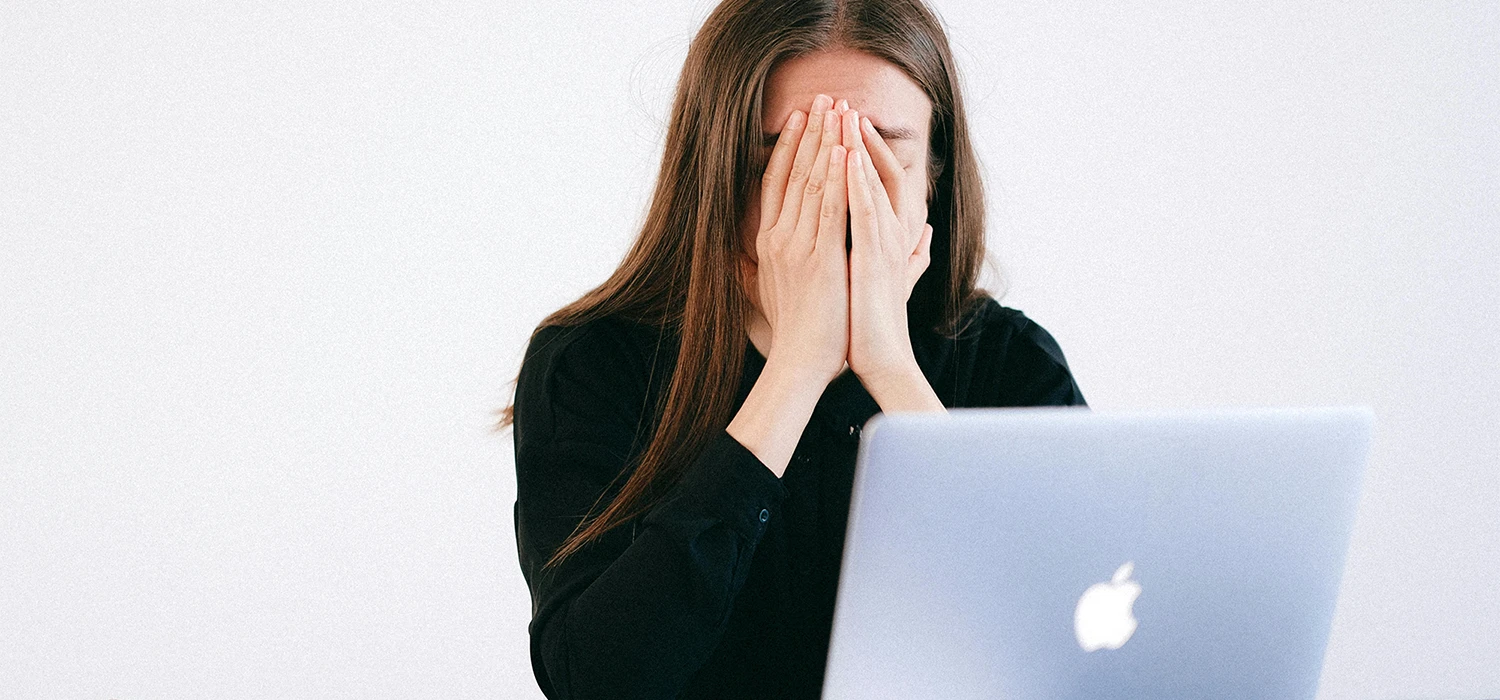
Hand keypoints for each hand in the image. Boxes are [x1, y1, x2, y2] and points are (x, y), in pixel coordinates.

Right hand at [745, 93, 850, 385]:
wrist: (800, 363)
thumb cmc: (794, 332)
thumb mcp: (772, 291)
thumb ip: (765, 266)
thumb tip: (750, 255)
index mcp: (769, 243)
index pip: (777, 183)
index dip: (789, 147)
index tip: (801, 118)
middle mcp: (779, 238)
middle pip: (794, 173)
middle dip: (811, 133)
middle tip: (824, 98)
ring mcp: (798, 247)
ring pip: (813, 183)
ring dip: (827, 143)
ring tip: (838, 110)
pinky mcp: (821, 259)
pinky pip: (830, 209)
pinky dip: (838, 177)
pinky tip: (846, 151)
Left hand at [841, 108, 932, 385]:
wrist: (882, 361)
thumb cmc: (877, 325)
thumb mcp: (891, 280)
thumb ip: (911, 255)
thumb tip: (926, 235)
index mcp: (893, 237)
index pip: (882, 181)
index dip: (866, 150)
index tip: (846, 124)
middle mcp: (894, 235)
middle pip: (879, 172)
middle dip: (860, 137)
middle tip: (842, 103)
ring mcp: (886, 245)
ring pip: (873, 184)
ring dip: (859, 148)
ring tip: (844, 115)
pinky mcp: (874, 259)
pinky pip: (864, 212)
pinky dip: (856, 183)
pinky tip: (844, 157)